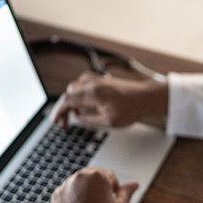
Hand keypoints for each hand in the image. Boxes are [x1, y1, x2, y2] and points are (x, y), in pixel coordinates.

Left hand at [51, 167, 138, 202]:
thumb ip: (127, 192)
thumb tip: (135, 184)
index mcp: (97, 175)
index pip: (108, 175)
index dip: (113, 187)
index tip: (112, 199)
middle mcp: (80, 176)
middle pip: (92, 176)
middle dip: (98, 187)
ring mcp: (66, 185)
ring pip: (79, 183)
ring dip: (85, 191)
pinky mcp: (56, 195)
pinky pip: (67, 192)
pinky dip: (72, 198)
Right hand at [52, 71, 167, 128]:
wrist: (147, 97)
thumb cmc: (132, 109)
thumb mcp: (109, 122)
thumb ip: (90, 120)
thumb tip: (78, 118)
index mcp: (93, 93)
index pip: (67, 100)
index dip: (58, 112)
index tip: (55, 122)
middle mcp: (93, 83)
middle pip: (68, 93)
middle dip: (64, 108)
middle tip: (66, 123)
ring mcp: (97, 79)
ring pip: (74, 87)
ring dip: (72, 101)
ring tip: (78, 115)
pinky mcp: (102, 80)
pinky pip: (83, 84)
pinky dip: (79, 94)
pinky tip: (86, 105)